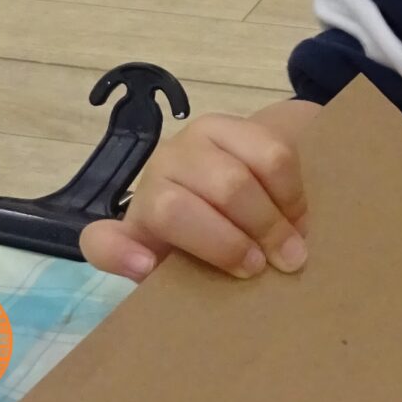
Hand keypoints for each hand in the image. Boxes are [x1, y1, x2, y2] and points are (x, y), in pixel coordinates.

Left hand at [79, 111, 307, 281]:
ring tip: (292, 247)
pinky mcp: (233, 124)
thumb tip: (148, 268)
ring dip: (270, 222)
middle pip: (177, 210)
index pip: (104, 242)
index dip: (119, 255)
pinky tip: (297, 215)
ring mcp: (192, 142)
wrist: (252, 177)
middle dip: (231, 245)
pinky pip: (270, 157)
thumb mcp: (193, 264)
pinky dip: (291, 194)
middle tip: (269, 268)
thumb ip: (172, 277)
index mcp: (138, 223)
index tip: (148, 268)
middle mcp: (157, 174)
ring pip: (230, 183)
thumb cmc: (220, 234)